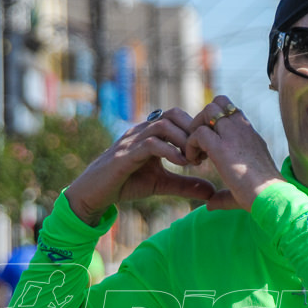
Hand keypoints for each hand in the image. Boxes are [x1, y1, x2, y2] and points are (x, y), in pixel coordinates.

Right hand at [64, 108, 216, 224]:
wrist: (95, 193)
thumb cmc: (127, 184)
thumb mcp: (163, 184)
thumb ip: (186, 185)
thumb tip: (212, 191)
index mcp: (151, 134)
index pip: (178, 117)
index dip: (196, 130)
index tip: (207, 150)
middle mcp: (142, 131)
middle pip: (173, 114)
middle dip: (192, 131)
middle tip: (204, 152)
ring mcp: (132, 141)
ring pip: (163, 125)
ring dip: (183, 140)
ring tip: (194, 159)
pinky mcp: (125, 155)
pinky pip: (150, 144)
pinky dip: (169, 152)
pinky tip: (182, 164)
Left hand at [183, 96, 285, 211]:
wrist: (272, 197)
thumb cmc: (262, 197)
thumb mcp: (242, 190)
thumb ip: (223, 195)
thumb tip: (209, 205)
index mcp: (251, 136)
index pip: (231, 112)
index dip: (216, 122)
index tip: (210, 145)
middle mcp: (244, 130)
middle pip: (218, 103)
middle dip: (203, 119)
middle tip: (200, 144)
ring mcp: (234, 135)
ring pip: (208, 110)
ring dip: (196, 128)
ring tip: (196, 151)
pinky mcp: (222, 147)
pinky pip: (198, 133)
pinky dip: (190, 145)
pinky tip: (193, 162)